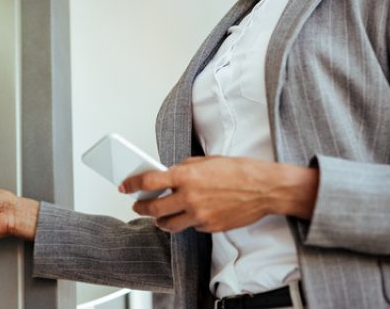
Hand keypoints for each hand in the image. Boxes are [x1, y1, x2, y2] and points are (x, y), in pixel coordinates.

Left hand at [121, 156, 318, 233]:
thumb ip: (184, 169)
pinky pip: (191, 227)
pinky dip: (187, 222)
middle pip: (153, 208)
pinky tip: (189, 215)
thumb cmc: (239, 171)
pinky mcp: (209, 227)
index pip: (149, 181)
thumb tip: (168, 174)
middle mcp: (189, 197)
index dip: (132, 185)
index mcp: (186, 175)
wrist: (264, 188)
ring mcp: (199, 215)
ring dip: (159, 221)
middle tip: (137, 206)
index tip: (124, 187)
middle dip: (141, 208)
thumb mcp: (206, 161)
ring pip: (169, 225)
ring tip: (157, 217)